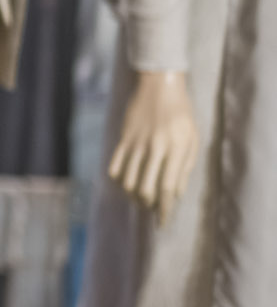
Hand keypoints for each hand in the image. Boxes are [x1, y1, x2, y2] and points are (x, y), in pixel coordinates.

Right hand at [108, 69, 199, 225]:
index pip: (167, 187)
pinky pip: (115, 167)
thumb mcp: (192, 138)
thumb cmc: (181, 113)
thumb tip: (175, 194)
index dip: (164, 209)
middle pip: (145, 188)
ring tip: (140, 197)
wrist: (159, 84)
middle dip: (148, 205)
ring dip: (133, 195)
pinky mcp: (123, 138)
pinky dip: (119, 181)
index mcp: (175, 147)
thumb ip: (184, 167)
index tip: (163, 222)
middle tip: (151, 208)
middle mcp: (154, 147)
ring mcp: (136, 142)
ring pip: (128, 181)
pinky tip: (127, 183)